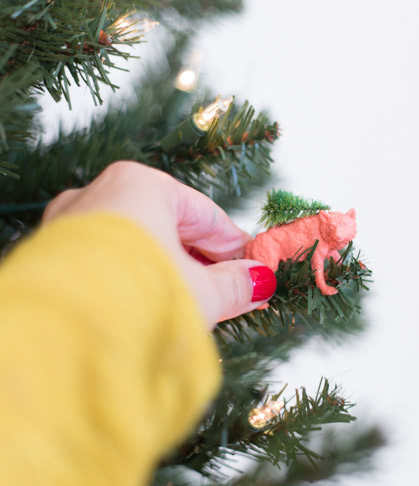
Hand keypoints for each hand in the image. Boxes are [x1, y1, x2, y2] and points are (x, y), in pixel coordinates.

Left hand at [43, 161, 275, 328]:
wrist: (61, 338)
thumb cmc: (140, 297)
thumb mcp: (203, 291)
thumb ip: (236, 283)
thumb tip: (259, 281)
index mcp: (139, 185)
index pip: (205, 214)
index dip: (236, 246)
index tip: (255, 269)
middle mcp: (98, 195)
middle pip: (169, 228)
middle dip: (203, 263)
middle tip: (230, 292)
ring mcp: (69, 226)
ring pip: (137, 247)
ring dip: (171, 274)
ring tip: (196, 305)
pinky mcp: (50, 259)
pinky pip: (109, 263)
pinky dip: (137, 280)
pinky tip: (155, 307)